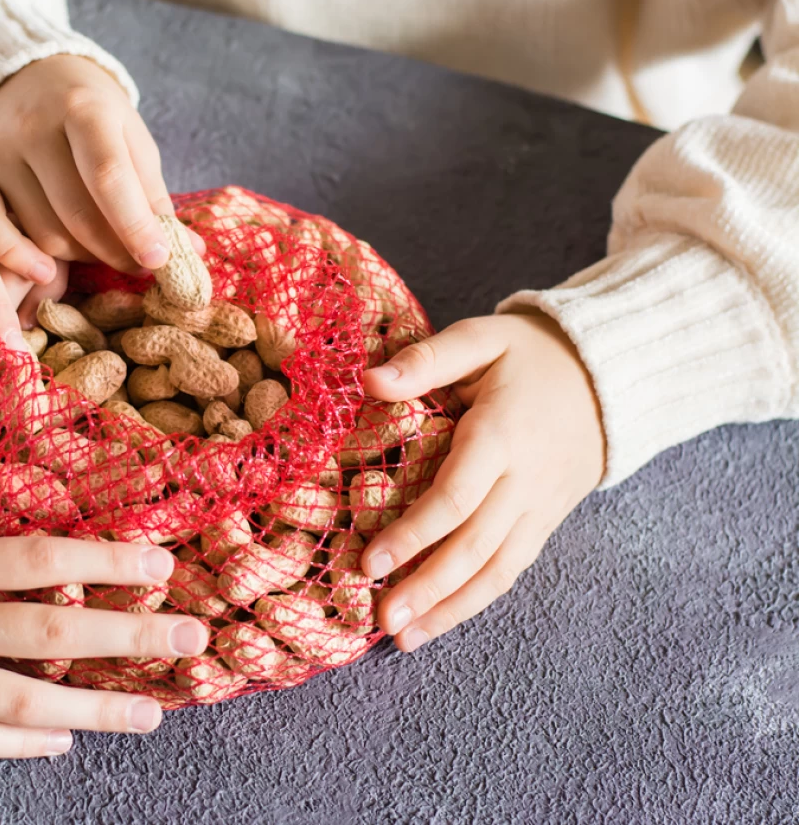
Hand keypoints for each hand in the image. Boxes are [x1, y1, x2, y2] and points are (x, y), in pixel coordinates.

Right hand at [0, 54, 203, 278]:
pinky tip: (46, 272)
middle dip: (114, 252)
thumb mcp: (128, 137)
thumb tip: (189, 252)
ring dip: (78, 257)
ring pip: (41, 232)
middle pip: (76, 215)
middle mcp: (32, 127)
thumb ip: (153, 194)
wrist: (20, 73)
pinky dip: (18, 260)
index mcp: (82, 108)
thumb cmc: (88, 112)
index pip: (108, 176)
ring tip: (98, 252)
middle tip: (136, 264)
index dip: (136, 225)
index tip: (159, 260)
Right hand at [0, 419, 208, 757]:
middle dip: (130, 638)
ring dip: (94, 709)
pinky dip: (20, 747)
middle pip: (50, 633)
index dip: (106, 563)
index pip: (38, 560)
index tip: (162, 567)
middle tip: (193, 642)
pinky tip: (62, 745)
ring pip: (23, 703)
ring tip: (151, 715)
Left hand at [360, 314, 604, 651]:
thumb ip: (427, 359)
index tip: (370, 562)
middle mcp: (524, 482)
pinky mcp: (545, 523)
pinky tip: (439, 621)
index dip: (414, 534)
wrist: (609, 375)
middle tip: (382, 620)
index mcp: (502, 435)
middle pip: (475, 547)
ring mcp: (539, 508)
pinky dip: (475, 600)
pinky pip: (511, 569)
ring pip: (496, 570)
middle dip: (427, 588)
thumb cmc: (531, 354)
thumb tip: (369, 380)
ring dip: (450, 609)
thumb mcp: (482, 338)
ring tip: (405, 639)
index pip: (456, 497)